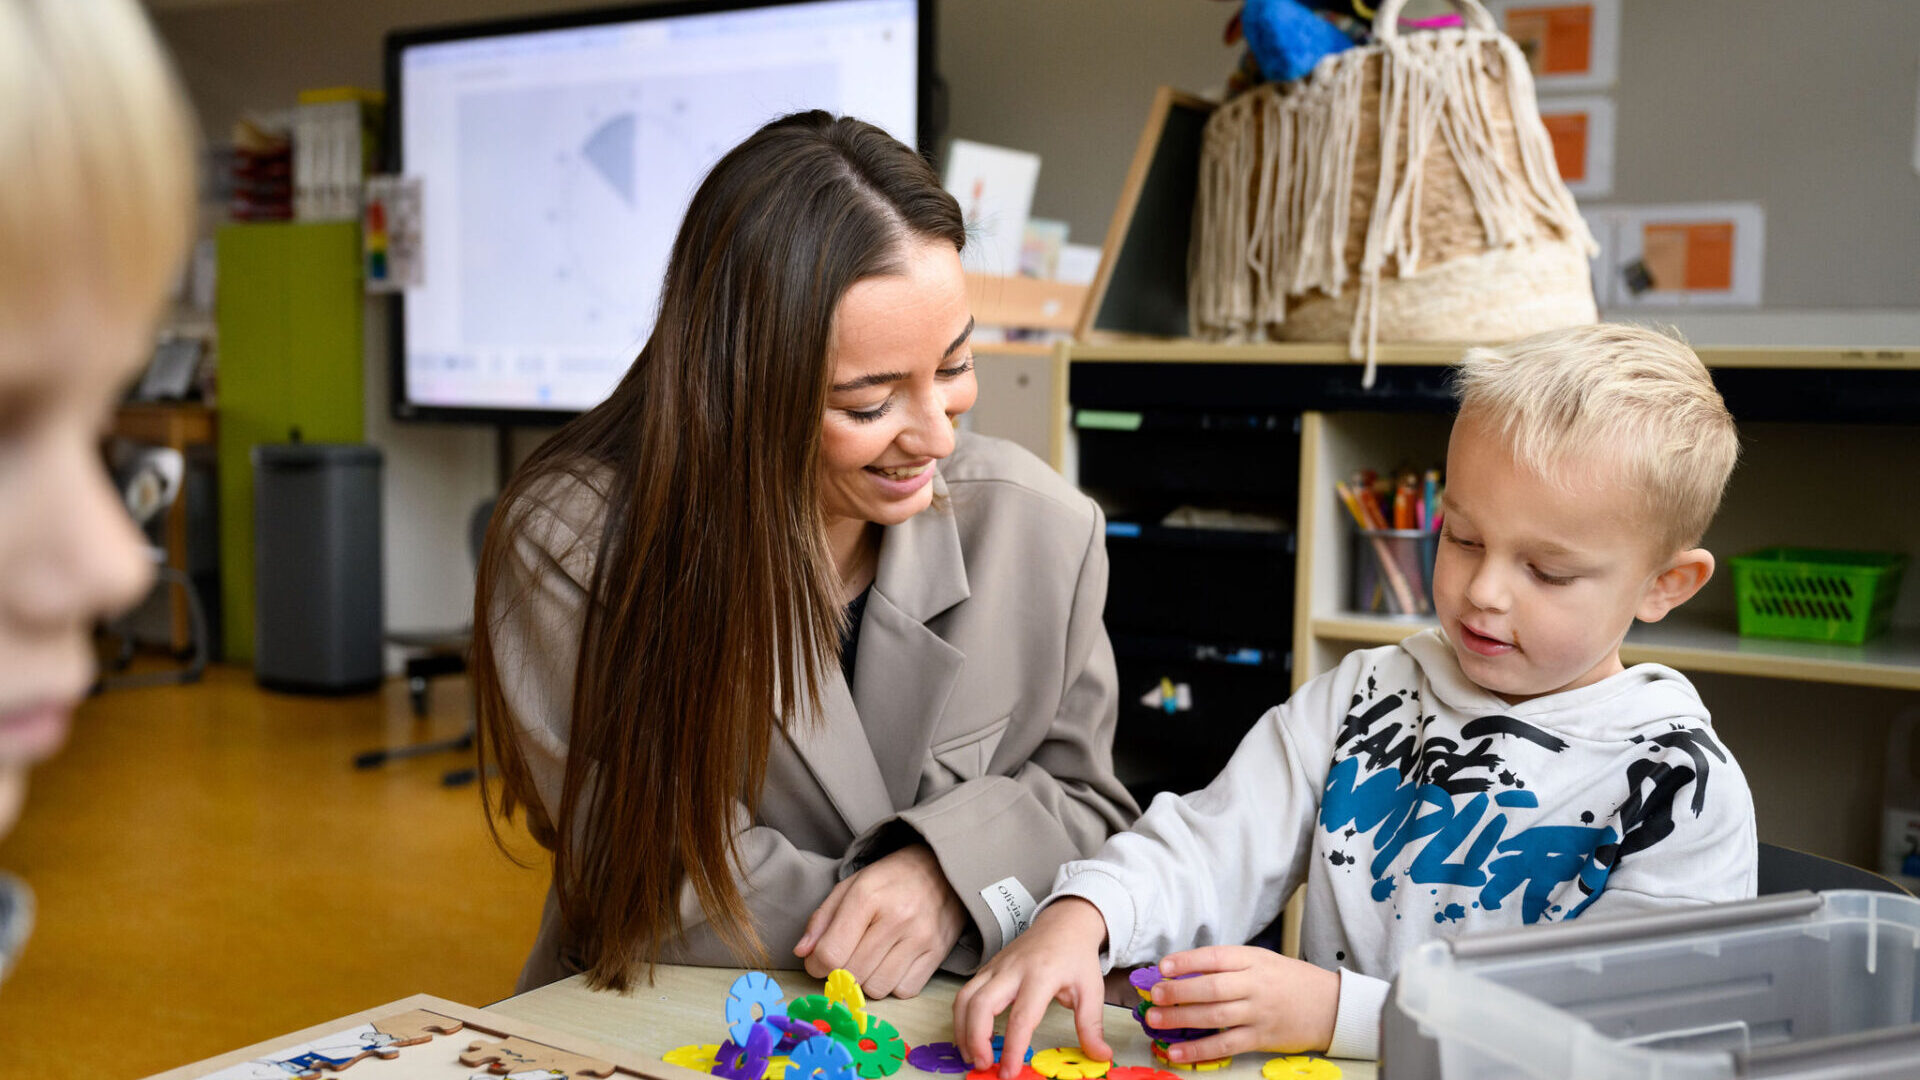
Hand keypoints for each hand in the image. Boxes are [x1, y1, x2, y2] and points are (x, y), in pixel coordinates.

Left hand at [793, 843, 965, 997]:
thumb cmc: (890, 879)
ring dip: (867, 981)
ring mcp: (921, 937)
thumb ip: (822, 919)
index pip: (831, 953)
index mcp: (868, 896)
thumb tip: (802, 953)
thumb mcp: (851, 886)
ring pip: (877, 988)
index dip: (816, 965)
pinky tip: (894, 963)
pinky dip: (894, 984)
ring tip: (872, 959)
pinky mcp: (938, 952)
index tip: (819, 961)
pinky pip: (904, 990)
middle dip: (841, 973)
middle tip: (847, 958)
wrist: (942, 867)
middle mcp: (897, 917)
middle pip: (852, 974)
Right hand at [951, 897, 1110, 1077]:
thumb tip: (1100, 1055)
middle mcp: (1012, 970)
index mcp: (1041, 975)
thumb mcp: (1091, 989)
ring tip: (972, 1056)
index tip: (1009, 1072)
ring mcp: (996, 968)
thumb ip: (1092, 1025)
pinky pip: (965, 994)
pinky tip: (970, 1037)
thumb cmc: (1075, 956)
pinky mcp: (986, 969)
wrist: (1063, 923)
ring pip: (965, 998)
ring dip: (962, 1030)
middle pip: (981, 1004)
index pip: (1021, 1017)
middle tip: (984, 1065)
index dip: (1012, 1048)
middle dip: (976, 1038)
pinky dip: (962, 1018)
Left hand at [1144, 946, 1339, 1061]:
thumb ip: (1230, 965)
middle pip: (1211, 987)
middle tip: (1155, 995)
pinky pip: (1225, 1044)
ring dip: (1181, 1019)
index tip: (1163, 966)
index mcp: (1253, 960)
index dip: (1187, 961)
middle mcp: (1255, 985)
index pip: (1215, 957)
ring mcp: (1258, 1013)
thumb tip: (1185, 971)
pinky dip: (1199, 1049)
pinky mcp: (1261, 1038)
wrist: (1331, 1005)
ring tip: (1156, 1020)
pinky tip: (1177, 1051)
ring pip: (1215, 1016)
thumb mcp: (1263, 961)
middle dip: (1179, 991)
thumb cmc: (1291, 981)